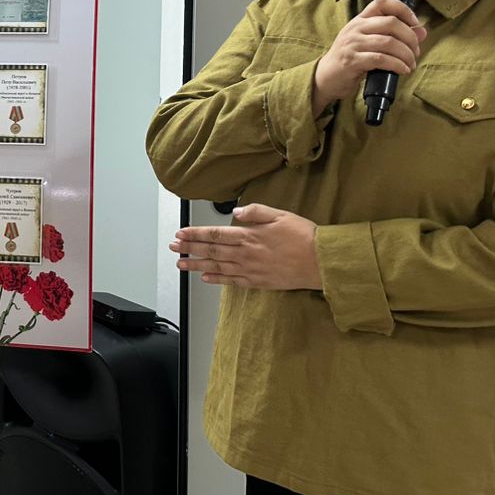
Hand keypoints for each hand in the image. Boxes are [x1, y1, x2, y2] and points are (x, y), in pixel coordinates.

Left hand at [170, 203, 320, 289]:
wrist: (321, 262)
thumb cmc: (303, 236)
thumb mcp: (280, 215)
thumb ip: (256, 212)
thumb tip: (235, 213)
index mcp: (249, 235)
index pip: (215, 234)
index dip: (195, 234)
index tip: (180, 234)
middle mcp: (246, 254)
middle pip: (211, 252)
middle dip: (189, 249)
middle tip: (173, 248)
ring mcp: (251, 270)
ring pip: (217, 268)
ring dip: (197, 266)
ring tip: (181, 264)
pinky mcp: (258, 282)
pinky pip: (232, 282)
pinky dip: (217, 280)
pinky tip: (206, 278)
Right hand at [312, 0, 426, 114]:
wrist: (326, 77)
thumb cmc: (350, 59)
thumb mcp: (370, 43)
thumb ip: (395, 36)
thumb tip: (422, 31)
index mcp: (360, 20)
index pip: (383, 2)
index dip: (403, 9)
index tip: (414, 22)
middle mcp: (356, 28)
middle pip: (391, 23)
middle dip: (410, 37)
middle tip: (415, 51)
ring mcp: (352, 44)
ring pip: (388, 42)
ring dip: (406, 54)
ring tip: (410, 63)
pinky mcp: (352, 61)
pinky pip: (381, 59)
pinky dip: (397, 65)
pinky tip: (402, 70)